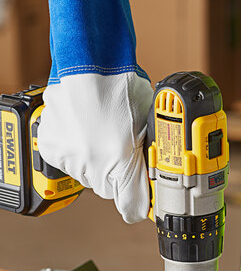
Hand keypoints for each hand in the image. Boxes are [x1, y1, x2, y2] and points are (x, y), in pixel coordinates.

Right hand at [38, 73, 151, 222]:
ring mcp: (71, 157)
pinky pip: (69, 162)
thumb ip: (151, 162)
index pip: (132, 206)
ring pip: (88, 175)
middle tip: (124, 149)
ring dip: (96, 161)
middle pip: (109, 189)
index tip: (146, 200)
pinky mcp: (52, 148)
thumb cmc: (124, 90)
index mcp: (122, 162)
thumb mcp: (150, 128)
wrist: (91, 64)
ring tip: (104, 133)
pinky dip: (77, 151)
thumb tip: (158, 185)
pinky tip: (86, 131)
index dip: (141, 202)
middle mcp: (93, 164)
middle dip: (118, 174)